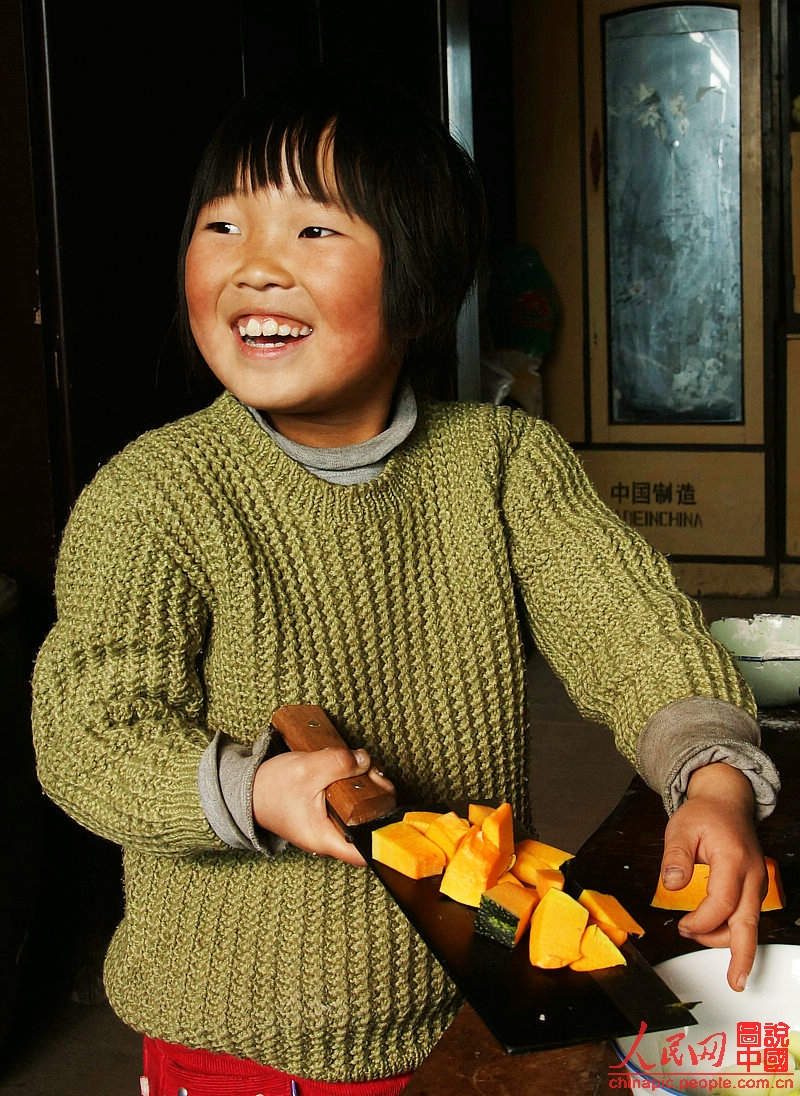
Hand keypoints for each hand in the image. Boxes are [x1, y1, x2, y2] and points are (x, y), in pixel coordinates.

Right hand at [252, 747, 394, 866]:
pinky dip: (353, 784)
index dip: (387, 837)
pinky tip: (350, 769)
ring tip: (360, 766)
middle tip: (373, 774)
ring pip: (360, 809)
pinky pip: (349, 801)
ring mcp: (329, 825)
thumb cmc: (271, 788)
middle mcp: (331, 837)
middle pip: (369, 823)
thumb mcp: (308, 770)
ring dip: (365, 786)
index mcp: (327, 839)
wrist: (247, 788)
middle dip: (378, 797)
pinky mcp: (326, 811)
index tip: (399, 818)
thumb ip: (339, 763)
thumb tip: (366, 760)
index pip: (367, 852)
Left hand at [658, 762, 766, 990]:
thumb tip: (672, 884)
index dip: (703, 921)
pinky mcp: (754, 886)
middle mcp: (752, 874)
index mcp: (733, 858)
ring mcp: (757, 881)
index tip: (683, 926)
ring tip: (696, 936)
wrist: (727, 801)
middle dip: (742, 954)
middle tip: (736, 981)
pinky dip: (732, 928)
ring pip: (748, 922)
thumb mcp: (682, 827)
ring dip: (725, 938)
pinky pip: (747, 914)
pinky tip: (713, 931)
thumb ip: (676, 856)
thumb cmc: (705, 814)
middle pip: (748, 921)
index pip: (723, 902)